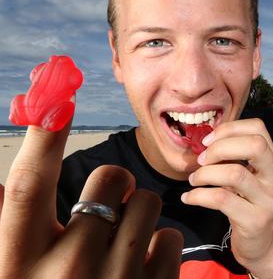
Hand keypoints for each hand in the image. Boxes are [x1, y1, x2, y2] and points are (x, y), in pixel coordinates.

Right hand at [0, 123, 182, 278]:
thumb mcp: (16, 272)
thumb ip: (9, 224)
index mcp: (21, 262)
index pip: (28, 186)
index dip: (44, 138)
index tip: (59, 97)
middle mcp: (68, 269)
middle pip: (108, 178)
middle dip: (115, 181)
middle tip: (106, 209)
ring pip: (146, 201)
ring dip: (138, 213)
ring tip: (122, 245)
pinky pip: (171, 235)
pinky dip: (160, 245)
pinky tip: (140, 267)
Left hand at [182, 118, 272, 276]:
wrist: (265, 247)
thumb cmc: (250, 208)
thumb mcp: (249, 180)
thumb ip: (234, 159)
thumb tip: (204, 142)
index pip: (259, 128)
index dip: (229, 129)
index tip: (208, 141)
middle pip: (255, 145)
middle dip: (220, 148)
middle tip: (202, 160)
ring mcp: (267, 200)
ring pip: (235, 173)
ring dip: (206, 174)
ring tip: (194, 180)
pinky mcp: (254, 220)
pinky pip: (221, 199)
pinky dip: (198, 195)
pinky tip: (189, 197)